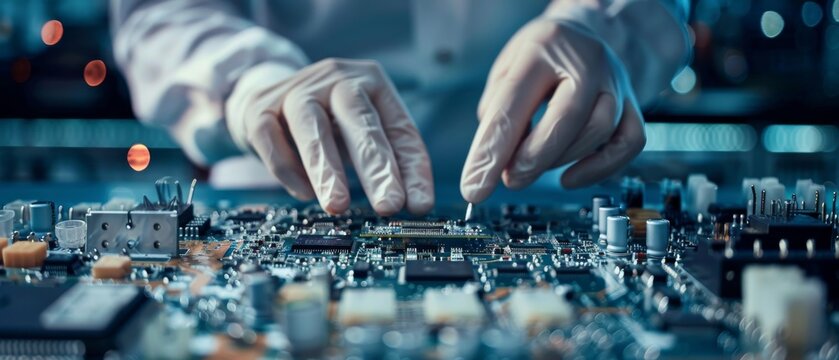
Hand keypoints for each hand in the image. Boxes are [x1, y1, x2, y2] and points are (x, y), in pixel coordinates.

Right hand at [228, 59, 433, 214]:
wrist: (269, 95)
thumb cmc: (330, 121)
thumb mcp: (363, 133)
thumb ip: (388, 162)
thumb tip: (414, 205)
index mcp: (372, 83)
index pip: (399, 129)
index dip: (412, 170)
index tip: (419, 206)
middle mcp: (336, 79)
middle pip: (359, 119)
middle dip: (376, 166)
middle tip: (389, 205)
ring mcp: (297, 89)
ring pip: (312, 127)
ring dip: (326, 169)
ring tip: (338, 205)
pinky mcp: (261, 107)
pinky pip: (273, 140)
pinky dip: (289, 170)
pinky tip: (305, 194)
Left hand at [461, 20, 646, 202]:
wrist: (583, 32)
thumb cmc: (538, 57)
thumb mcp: (506, 69)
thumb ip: (497, 112)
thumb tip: (493, 163)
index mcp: (543, 46)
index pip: (513, 103)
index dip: (492, 151)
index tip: (475, 187)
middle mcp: (586, 60)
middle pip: (566, 117)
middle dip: (533, 159)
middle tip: (510, 179)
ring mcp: (615, 81)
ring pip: (599, 130)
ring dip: (560, 160)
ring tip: (531, 167)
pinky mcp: (632, 103)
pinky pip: (629, 142)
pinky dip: (600, 168)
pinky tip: (569, 178)